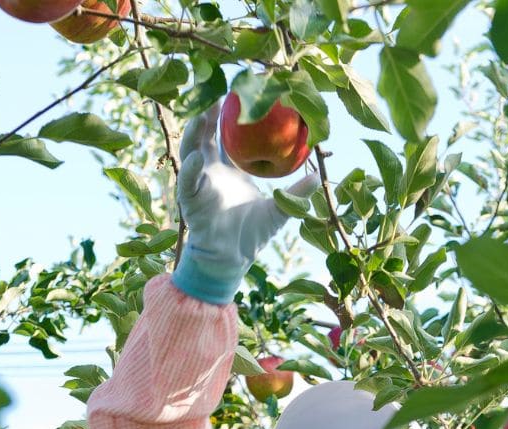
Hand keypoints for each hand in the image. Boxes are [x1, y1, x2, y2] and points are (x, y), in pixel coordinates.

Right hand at [172, 105, 318, 304]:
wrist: (230, 261)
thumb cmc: (252, 235)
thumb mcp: (280, 209)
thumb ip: (297, 192)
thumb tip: (319, 175)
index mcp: (229, 169)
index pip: (228, 135)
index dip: (233, 115)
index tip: (244, 92)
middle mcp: (210, 172)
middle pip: (206, 134)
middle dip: (210, 112)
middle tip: (222, 88)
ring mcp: (198, 184)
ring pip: (192, 151)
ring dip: (195, 132)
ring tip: (204, 112)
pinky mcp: (190, 201)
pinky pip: (188, 182)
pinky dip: (191, 169)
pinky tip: (197, 157)